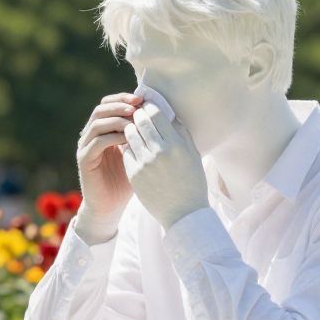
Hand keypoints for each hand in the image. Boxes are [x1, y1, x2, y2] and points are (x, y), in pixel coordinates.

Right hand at [73, 92, 142, 242]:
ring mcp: (85, 146)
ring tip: (134, 119)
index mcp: (104, 130)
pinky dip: (112, 136)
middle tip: (137, 105)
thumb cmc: (130, 181)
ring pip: (97, 122)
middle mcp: (91, 135)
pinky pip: (96, 142)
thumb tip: (168, 115)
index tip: (144, 98)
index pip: (111, 103)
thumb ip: (147, 135)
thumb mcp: (141, 153)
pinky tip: (128, 138)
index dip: (125, 97)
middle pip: (101, 108)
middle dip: (120, 104)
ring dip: (116, 118)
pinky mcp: (84, 159)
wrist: (111, 207)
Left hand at [121, 96, 209, 230]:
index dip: (150, 107)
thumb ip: (180, 132)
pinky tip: (134, 147)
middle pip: (140, 121)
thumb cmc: (192, 181)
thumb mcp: (193, 154)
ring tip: (134, 129)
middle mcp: (159, 152)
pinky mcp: (134, 174)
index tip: (148, 106)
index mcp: (176, 145)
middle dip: (137, 115)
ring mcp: (144, 163)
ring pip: (130, 134)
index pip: (156, 114)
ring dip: (131, 129)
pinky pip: (127, 151)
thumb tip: (168, 113)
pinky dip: (129, 146)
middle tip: (137, 113)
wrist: (183, 213)